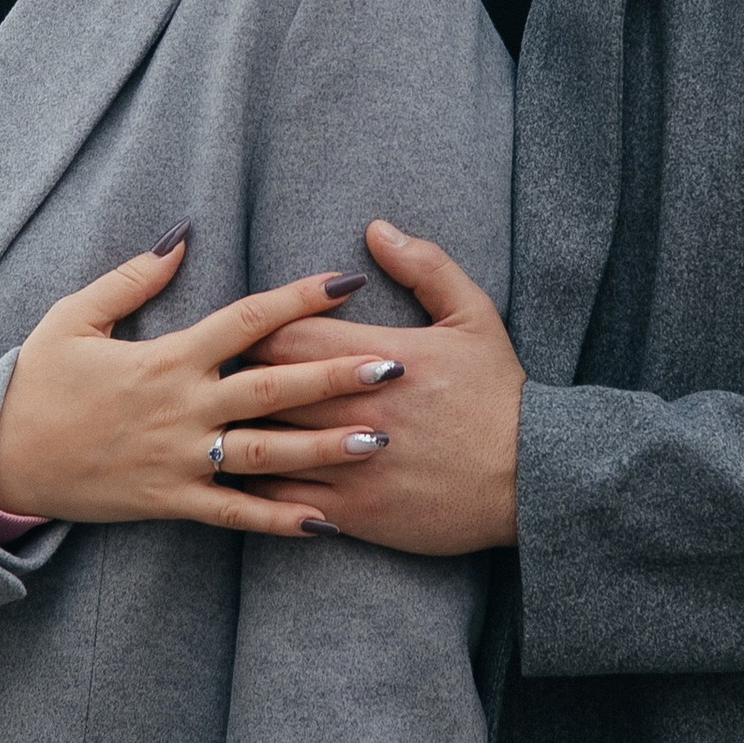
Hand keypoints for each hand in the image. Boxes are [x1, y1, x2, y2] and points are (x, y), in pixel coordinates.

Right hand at [0, 243, 406, 540]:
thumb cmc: (37, 381)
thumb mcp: (76, 316)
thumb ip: (134, 277)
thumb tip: (182, 234)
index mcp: (166, 357)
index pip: (247, 320)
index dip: (300, 298)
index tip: (346, 282)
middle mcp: (181, 407)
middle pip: (273, 388)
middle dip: (337, 376)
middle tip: (395, 366)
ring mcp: (178, 458)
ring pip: (265, 454)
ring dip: (325, 449)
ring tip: (379, 441)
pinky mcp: (168, 501)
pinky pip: (232, 514)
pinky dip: (278, 519)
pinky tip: (324, 522)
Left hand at [233, 224, 521, 558]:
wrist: (533, 478)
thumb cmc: (499, 395)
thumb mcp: (475, 316)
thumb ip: (425, 267)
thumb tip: (377, 230)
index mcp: (379, 356)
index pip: (284, 334)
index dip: (256, 330)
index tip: (246, 332)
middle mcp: (356, 408)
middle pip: (262, 388)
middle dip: (234, 380)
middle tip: (213, 377)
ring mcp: (350, 464)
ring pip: (264, 446)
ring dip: (236, 434)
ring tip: (211, 425)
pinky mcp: (353, 512)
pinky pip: (282, 500)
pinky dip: (256, 487)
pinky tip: (239, 478)